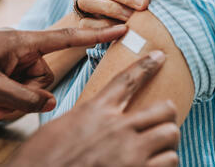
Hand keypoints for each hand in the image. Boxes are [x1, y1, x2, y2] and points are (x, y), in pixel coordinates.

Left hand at [0, 25, 127, 112]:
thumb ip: (24, 97)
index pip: (65, 37)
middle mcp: (20, 48)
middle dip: (24, 97)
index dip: (95, 34)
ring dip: (11, 101)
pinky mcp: (2, 65)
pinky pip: (15, 84)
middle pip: (43, 77)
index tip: (120, 28)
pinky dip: (4, 97)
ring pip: (28, 85)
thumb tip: (51, 102)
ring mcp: (10, 57)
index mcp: (22, 43)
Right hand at [7, 51, 178, 166]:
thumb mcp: (63, 126)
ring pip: (170, 137)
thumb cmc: (44, 157)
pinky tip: (154, 164)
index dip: (146, 66)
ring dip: (167, 142)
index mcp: (97, 111)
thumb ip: (88, 118)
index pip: (128, 80)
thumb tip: (101, 115)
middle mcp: (118, 128)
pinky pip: (169, 164)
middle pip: (163, 109)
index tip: (159, 57)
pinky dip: (164, 163)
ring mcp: (130, 154)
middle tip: (162, 120)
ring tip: (158, 147)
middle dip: (166, 114)